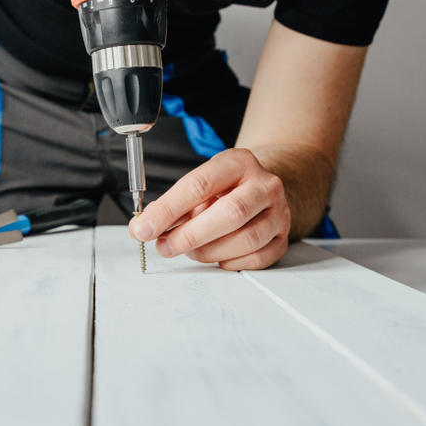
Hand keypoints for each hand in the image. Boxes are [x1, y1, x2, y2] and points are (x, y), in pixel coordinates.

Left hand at [129, 149, 290, 270]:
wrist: (263, 189)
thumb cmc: (226, 189)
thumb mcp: (200, 185)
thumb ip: (171, 206)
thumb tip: (141, 227)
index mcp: (238, 162)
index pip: (199, 185)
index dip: (168, 210)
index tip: (144, 228)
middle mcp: (264, 184)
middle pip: (230, 213)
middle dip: (190, 235)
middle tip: (165, 247)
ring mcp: (279, 212)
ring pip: (245, 239)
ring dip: (209, 251)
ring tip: (190, 250)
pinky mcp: (284, 237)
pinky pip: (257, 258)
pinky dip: (230, 263)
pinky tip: (217, 257)